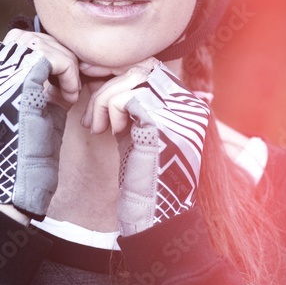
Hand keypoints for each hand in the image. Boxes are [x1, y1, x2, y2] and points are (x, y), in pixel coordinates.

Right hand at [0, 30, 79, 218]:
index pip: (14, 45)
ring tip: (69, 93)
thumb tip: (62, 71)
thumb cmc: (26, 161)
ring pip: (40, 43)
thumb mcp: (31, 117)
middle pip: (26, 37)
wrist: (14, 188)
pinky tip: (69, 97)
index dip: (43, 56)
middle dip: (55, 54)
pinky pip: (53, 58)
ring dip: (65, 65)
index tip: (60, 81)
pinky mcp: (21, 87)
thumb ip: (38, 91)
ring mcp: (2, 80)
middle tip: (69, 84)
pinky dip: (69, 73)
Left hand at [81, 61, 210, 234]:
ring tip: (99, 126)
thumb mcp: (141, 132)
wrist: (154, 215)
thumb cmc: (144, 178)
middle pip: (142, 69)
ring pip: (132, 79)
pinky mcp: (164, 123)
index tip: (98, 96)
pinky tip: (111, 133)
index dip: (120, 77)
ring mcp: (180, 113)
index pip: (152, 69)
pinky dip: (111, 111)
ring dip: (105, 100)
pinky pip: (127, 97)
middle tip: (94, 116)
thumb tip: (113, 78)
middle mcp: (191, 105)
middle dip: (109, 87)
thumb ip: (135, 105)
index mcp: (189, 106)